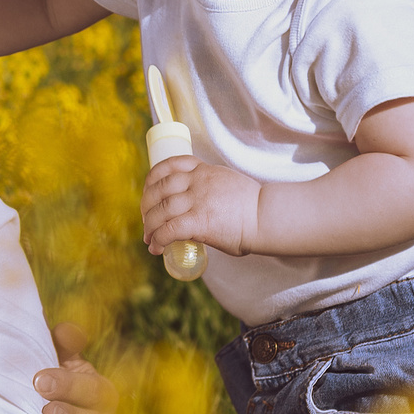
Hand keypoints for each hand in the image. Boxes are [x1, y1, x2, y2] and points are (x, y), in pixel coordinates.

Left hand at [32, 320, 116, 413]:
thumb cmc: (49, 385)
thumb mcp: (54, 362)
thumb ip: (61, 345)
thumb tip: (65, 331)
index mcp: (95, 388)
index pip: (90, 385)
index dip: (68, 382)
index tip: (39, 380)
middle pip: (96, 413)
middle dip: (70, 409)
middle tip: (44, 406)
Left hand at [142, 156, 262, 256]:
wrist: (267, 216)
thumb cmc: (252, 206)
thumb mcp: (226, 183)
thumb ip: (208, 187)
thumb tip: (196, 204)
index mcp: (204, 170)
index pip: (170, 165)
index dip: (152, 179)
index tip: (148, 191)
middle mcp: (197, 182)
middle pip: (159, 189)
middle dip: (146, 205)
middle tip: (147, 221)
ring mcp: (197, 200)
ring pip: (160, 210)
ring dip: (149, 226)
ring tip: (148, 238)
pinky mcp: (199, 221)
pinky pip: (169, 229)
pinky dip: (158, 239)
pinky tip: (156, 248)